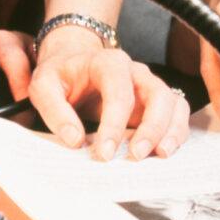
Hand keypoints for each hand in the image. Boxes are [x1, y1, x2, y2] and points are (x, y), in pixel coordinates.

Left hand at [31, 30, 189, 160]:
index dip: (114, 124)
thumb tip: (75, 140)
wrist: (72, 63)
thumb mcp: (43, 86)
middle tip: (136, 155)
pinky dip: (176, 131)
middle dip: (151, 127)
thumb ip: (54, 110)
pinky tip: (164, 151)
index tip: (103, 153)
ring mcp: (148, 85)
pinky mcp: (154, 102)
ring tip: (160, 155)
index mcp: (107, 63)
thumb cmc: (59, 75)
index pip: (119, 92)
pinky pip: (177, 112)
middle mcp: (135, 72)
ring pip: (173, 103)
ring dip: (171, 130)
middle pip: (157, 95)